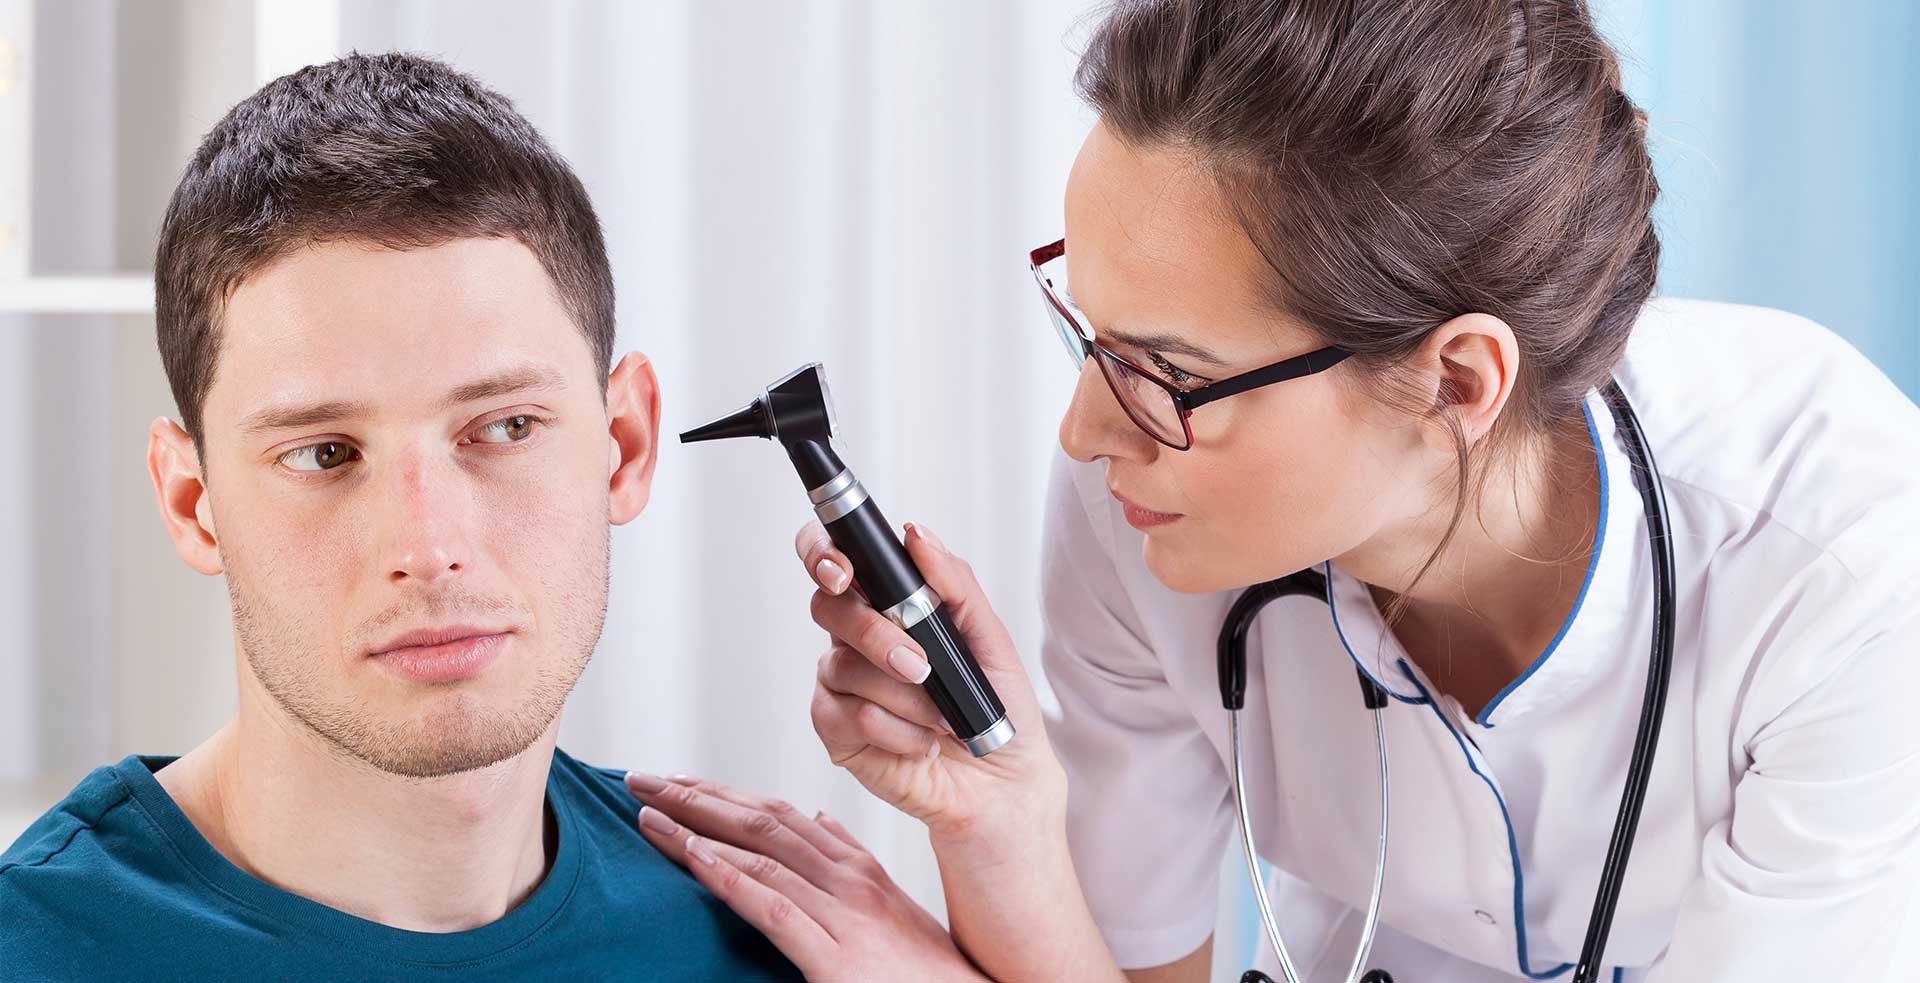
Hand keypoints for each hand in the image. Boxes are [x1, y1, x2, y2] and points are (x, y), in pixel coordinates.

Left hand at [625, 772, 992, 982]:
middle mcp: (848, 879)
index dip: (723, 793)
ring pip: (759, 855)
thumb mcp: (891, 906)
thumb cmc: (928, 971)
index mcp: (857, 867)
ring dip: (696, 829)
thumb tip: (819, 819)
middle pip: (760, 823)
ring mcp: (843, 914)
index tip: (677, 779)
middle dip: (695, 798)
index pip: (778, 815)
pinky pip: (773, 908)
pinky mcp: (835, 957)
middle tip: (641, 779)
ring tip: (648, 812)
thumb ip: (852, 861)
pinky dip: (729, 877)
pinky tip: (694, 856)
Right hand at [795, 520, 1065, 842]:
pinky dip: (896, 731)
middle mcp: (855, 639)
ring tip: (944, 718)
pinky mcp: (836, 730)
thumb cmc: (996, 706)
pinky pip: (849, 716)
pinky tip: (923, 742)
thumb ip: (954, 582)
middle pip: (829, 608)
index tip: (844, 571)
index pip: (833, 559)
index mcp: (887, 605)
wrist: (1002, 783)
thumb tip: (916, 535)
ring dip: (905, 696)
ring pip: (844, 667)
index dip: (822, 554)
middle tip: (921, 666)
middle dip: (875, 634)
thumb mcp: (990, 637)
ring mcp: (841, 684)